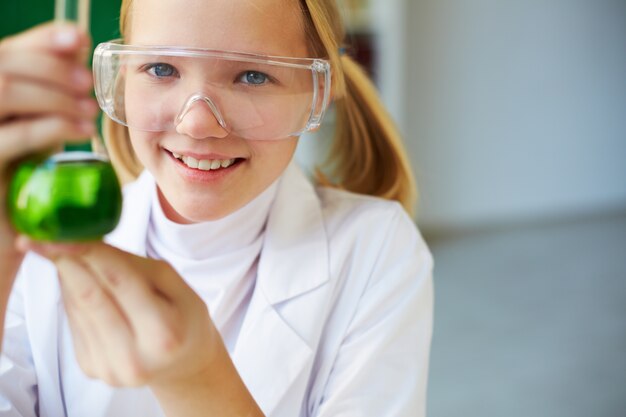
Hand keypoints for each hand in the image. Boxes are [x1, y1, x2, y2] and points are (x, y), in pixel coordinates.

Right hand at [0, 23, 96, 249]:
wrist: (2, 237)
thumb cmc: (21, 181)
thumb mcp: (37, 130)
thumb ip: (50, 91)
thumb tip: (78, 46)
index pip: (2, 53)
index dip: (40, 40)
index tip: (79, 39)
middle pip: (1, 67)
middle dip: (51, 67)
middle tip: (87, 82)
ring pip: (3, 92)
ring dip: (55, 95)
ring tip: (90, 111)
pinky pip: (11, 136)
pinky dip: (52, 127)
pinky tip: (83, 132)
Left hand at [18, 238, 263, 415]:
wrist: (183, 365)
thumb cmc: (184, 318)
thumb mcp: (177, 285)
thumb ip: (137, 266)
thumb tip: (89, 243)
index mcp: (164, 333)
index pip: (121, 282)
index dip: (90, 253)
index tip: (66, 232)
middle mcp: (134, 357)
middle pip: (90, 297)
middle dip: (66, 262)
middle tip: (45, 237)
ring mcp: (109, 367)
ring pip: (76, 308)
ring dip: (67, 277)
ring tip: (64, 253)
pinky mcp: (91, 368)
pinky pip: (74, 321)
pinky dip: (72, 296)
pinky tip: (78, 281)